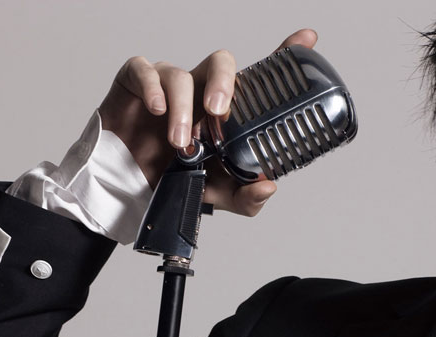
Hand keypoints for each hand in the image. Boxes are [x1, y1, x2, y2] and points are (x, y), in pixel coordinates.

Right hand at [98, 29, 317, 216]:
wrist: (128, 189)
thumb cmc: (174, 179)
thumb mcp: (217, 195)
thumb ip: (246, 197)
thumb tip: (268, 186)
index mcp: (225, 111)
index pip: (257, 78)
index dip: (282, 56)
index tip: (306, 41)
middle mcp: (201, 91)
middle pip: (222, 63)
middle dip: (224, 82)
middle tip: (219, 111)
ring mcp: (170, 84)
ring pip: (182, 75)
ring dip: (183, 109)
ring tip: (180, 142)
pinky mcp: (137, 82)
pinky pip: (146, 71)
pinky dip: (153, 89)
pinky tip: (157, 111)